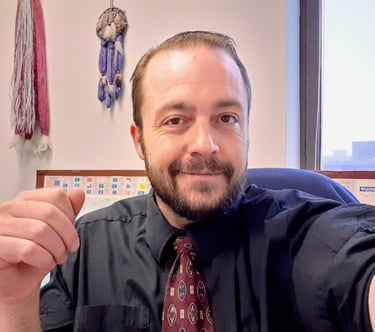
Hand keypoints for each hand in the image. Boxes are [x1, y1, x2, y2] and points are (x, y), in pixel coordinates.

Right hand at [0, 188, 84, 304]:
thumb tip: (79, 192)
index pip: (56, 196)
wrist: (17, 282)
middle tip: (69, 249)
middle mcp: (9, 208)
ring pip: (40, 231)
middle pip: (49, 212)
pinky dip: (44, 259)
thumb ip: (68, 211)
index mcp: (25, 200)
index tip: (71, 234)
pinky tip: (45, 263)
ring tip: (57, 258)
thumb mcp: (57, 231)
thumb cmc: (34, 256)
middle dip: (66, 235)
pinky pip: (28, 249)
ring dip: (56, 249)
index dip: (70, 216)